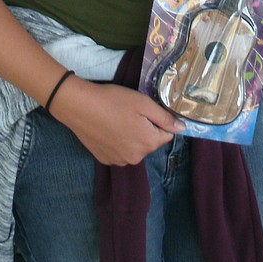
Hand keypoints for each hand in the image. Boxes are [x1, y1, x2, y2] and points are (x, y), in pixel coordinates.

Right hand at [51, 79, 181, 165]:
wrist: (79, 106)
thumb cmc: (114, 101)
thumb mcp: (144, 104)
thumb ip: (165, 118)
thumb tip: (182, 128)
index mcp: (148, 143)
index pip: (166, 135)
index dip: (159, 121)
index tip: (146, 111)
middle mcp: (136, 157)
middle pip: (150, 142)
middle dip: (145, 129)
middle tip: (130, 113)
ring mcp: (119, 160)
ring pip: (135, 148)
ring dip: (131, 137)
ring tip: (118, 120)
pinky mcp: (104, 159)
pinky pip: (120, 151)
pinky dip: (117, 142)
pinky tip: (108, 128)